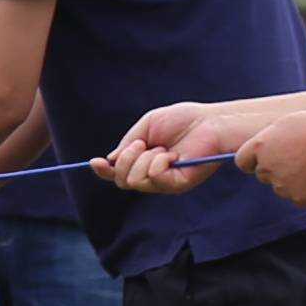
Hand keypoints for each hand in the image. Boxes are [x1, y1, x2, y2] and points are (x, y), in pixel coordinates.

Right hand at [98, 100, 238, 194]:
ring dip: (144, 159)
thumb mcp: (146, 127)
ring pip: (135, 181)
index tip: (95, 161)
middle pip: (122, 181)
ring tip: (164, 149)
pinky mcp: (178, 185)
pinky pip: (153, 179)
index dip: (104, 171)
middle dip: (127, 159)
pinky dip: (157, 163)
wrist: (209, 122)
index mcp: (144, 162)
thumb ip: (127, 145)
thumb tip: (111, 161)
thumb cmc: (183, 121)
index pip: (119, 175)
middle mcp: (153, 176)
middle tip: (144, 144)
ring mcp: (166, 183)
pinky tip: (171, 155)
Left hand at [221, 114, 305, 208]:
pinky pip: (299, 199)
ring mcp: (282, 185)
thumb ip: (271, 138)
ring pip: (282, 188)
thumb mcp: (288, 123)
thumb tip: (264, 147)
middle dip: (276, 170)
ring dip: (293, 181)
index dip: (253, 162)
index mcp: (260, 146)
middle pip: (263, 175)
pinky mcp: (299, 199)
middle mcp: (266, 167)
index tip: (265, 160)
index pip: (242, 161)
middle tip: (300, 160)